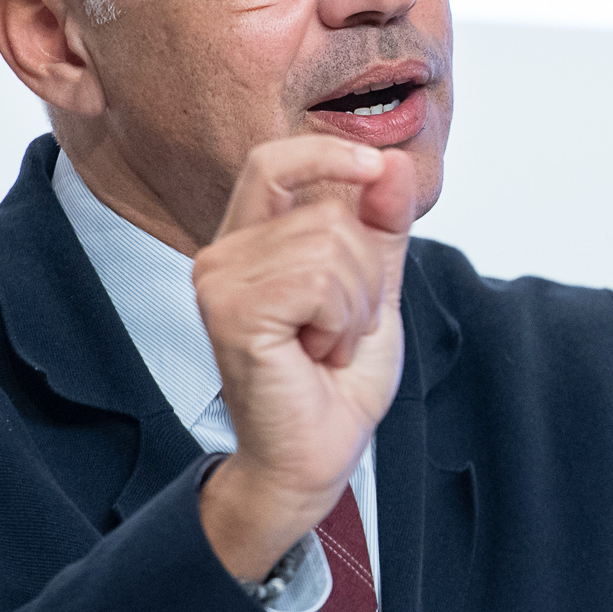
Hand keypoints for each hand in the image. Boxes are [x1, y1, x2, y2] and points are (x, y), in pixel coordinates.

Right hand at [191, 137, 413, 582]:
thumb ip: (381, 227)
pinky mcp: (232, 312)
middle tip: (338, 331)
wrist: (315, 458)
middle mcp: (221, 256)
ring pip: (330, 243)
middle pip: (328, 209)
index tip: (375, 165)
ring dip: (354, 306)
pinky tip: (317, 355)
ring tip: (327, 346)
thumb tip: (393, 163)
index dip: (326, 152)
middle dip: (364, 274)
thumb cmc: (335, 386)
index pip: (273, 161)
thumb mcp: (372, 291)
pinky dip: (341, 321)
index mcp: (248, 244)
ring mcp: (219, 282)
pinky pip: (320, 280)